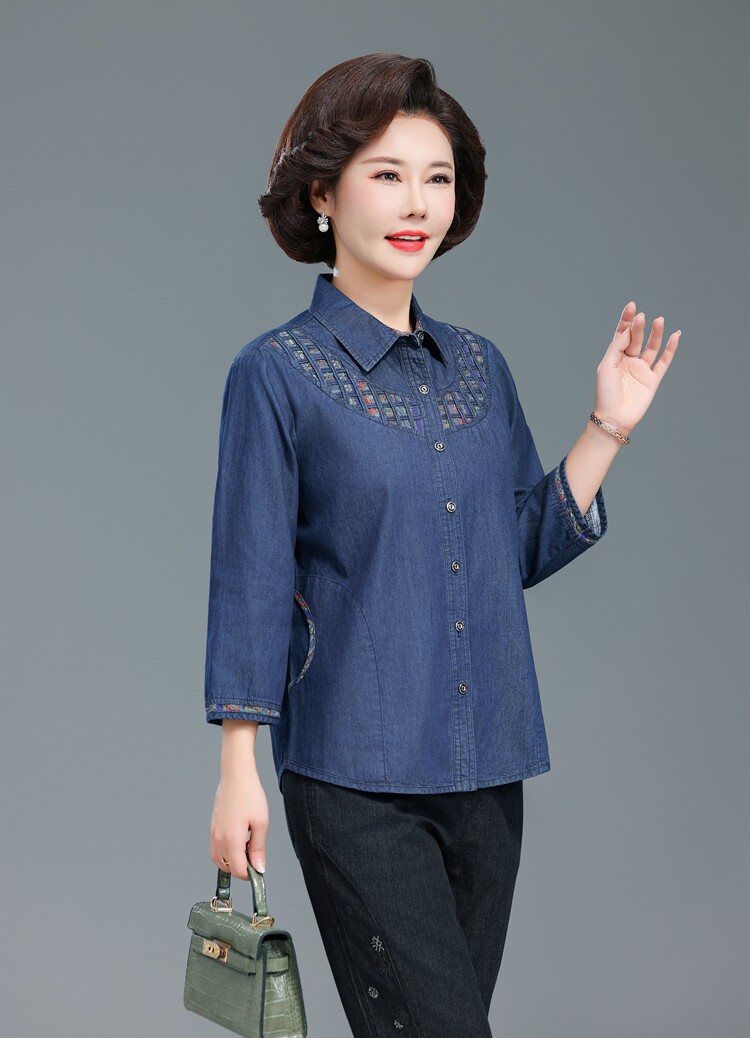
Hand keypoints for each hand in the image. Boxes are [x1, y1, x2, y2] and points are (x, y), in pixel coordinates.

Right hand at [210, 765, 268, 876]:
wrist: (236, 775)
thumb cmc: (249, 794)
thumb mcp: (261, 822)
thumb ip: (258, 848)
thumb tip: (259, 868)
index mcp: (231, 839)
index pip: (238, 871)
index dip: (250, 875)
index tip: (259, 869)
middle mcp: (219, 839)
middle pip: (227, 867)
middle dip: (241, 867)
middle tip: (255, 855)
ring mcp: (213, 833)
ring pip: (219, 860)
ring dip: (233, 860)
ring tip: (247, 846)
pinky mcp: (212, 827)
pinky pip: (216, 849)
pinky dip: (226, 852)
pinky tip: (239, 840)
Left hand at [593, 301, 681, 436]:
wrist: (614, 417)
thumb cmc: (606, 393)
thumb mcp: (607, 366)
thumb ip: (617, 347)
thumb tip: (628, 330)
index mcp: (615, 356)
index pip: (622, 333)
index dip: (627, 319)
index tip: (632, 306)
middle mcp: (629, 361)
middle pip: (637, 338)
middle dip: (639, 327)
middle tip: (642, 317)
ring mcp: (642, 370)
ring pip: (652, 347)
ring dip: (656, 334)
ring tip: (660, 321)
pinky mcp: (653, 380)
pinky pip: (664, 362)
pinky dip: (670, 350)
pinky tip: (675, 336)